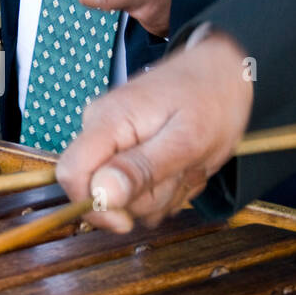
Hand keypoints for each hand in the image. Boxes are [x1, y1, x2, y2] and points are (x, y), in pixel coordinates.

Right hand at [55, 32, 253, 232]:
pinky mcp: (127, 151)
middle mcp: (101, 130)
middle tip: (183, 172)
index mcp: (108, 121)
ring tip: (187, 163)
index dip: (93, 206)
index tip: (128, 221)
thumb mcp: (187, 140)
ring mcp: (114, 141)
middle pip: (101, 193)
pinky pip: (138, 191)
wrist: (225, 73)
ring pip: (124, 197)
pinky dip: (166, 188)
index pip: (70, 173)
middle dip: (146, 197)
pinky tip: (182, 165)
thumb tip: (101, 196)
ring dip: (163, 193)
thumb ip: (143, 168)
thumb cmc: (211, 98)